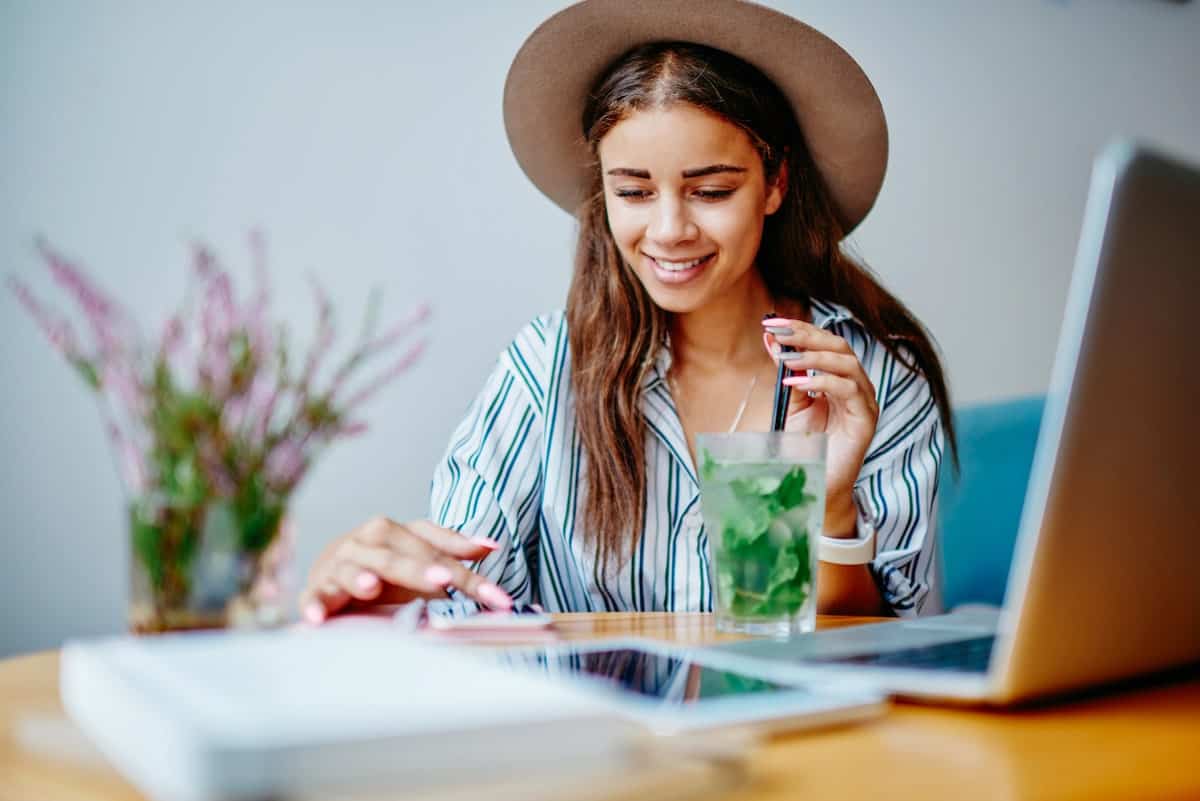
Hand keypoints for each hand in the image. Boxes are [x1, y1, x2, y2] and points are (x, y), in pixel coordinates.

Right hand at [298, 517, 511, 622]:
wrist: (328, 567)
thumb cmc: (382, 563)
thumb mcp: (416, 552)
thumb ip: (451, 549)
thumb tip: (490, 545)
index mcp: (392, 531)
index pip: (434, 550)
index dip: (465, 573)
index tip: (495, 596)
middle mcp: (365, 543)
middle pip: (395, 556)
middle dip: (419, 569)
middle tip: (442, 581)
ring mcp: (339, 567)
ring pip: (351, 570)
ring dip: (360, 578)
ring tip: (372, 587)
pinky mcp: (316, 591)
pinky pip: (314, 599)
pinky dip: (314, 607)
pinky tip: (317, 620)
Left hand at [761, 318, 879, 505]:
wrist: (814, 482)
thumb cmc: (804, 446)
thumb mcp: (791, 402)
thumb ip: (786, 372)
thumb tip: (771, 339)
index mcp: (839, 378)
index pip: (824, 343)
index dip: (801, 329)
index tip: (772, 323)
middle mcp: (855, 385)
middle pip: (839, 346)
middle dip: (807, 336)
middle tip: (779, 333)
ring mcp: (864, 401)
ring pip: (848, 364)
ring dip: (814, 357)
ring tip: (786, 359)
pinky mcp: (866, 419)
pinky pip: (849, 390)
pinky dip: (822, 382)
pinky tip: (796, 383)